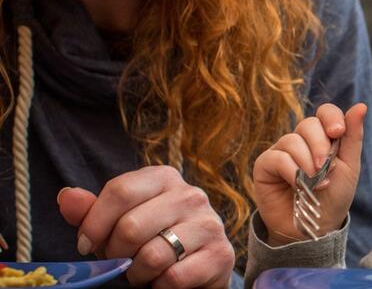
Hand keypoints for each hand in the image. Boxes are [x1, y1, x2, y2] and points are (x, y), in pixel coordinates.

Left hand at [57, 167, 234, 287]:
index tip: (86, 245)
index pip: (119, 191)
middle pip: (131, 226)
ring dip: (137, 274)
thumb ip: (92, 211)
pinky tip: (163, 280)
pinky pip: (174, 277)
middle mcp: (191, 195)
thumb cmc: (153, 238)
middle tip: (120, 262)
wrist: (200, 263)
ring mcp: (209, 224)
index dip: (94, 224)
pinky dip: (159, 286)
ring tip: (141, 272)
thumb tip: (66, 197)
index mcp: (164, 178)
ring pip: (152, 255)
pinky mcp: (221, 254)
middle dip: (116, 254)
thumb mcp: (119, 221)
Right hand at [253, 102, 365, 245]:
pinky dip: (292, 171)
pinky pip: (277, 157)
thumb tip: (361, 105)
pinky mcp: (265, 166)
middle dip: (320, 146)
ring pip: (292, 141)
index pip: (325, 112)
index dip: (331, 118)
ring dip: (308, 164)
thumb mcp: (349, 166)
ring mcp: (281, 151)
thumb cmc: (334, 197)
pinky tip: (299, 187)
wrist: (316, 228)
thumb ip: (353, 136)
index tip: (337, 133)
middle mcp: (300, 140)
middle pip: (308, 124)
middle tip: (327, 168)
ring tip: (316, 184)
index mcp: (323, 136)